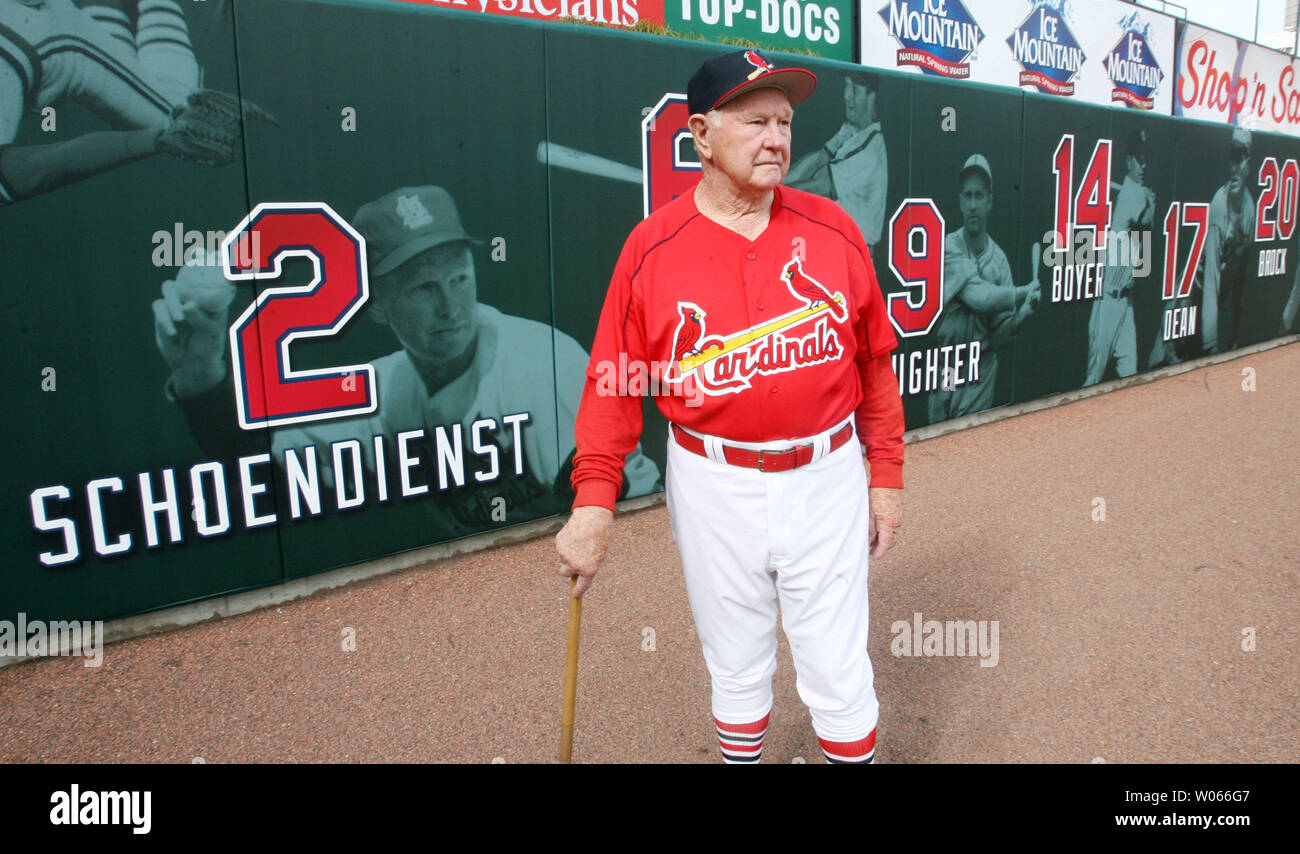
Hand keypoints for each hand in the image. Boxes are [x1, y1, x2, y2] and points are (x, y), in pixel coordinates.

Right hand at [152, 252, 236, 396]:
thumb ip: (201, 319)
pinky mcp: (163, 314)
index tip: (207, 248)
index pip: (210, 274)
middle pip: (186, 273)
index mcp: (211, 297)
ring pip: (169, 288)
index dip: (209, 258)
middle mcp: (193, 296)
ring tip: (180, 318)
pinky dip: (164, 319)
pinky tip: (172, 332)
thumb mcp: (211, 334)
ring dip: (172, 301)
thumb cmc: (209, 346)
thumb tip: (188, 304)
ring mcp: (177, 303)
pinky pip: (158, 307)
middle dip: (188, 266)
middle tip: (189, 265)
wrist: (192, 364)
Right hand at [556, 505, 613, 597]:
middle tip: (574, 560)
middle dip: (568, 569)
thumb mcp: (599, 554)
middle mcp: (575, 565)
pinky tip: (574, 535)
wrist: (593, 517)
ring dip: (568, 553)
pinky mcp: (559, 544)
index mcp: (589, 570)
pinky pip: (561, 548)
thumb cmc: (600, 535)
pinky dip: (566, 544)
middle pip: (565, 573)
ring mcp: (565, 555)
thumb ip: (589, 565)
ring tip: (579, 541)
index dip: (577, 592)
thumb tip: (578, 571)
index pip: (581, 586)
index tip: (575, 594)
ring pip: (563, 558)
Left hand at [867, 487, 901, 558]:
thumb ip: (870, 528)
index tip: (874, 557)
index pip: (886, 544)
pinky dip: (886, 532)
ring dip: (884, 540)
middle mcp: (896, 522)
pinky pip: (893, 527)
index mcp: (889, 523)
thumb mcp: (869, 513)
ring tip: (873, 542)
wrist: (888, 479)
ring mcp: (898, 517)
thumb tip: (870, 540)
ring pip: (892, 534)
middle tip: (871, 551)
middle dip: (882, 548)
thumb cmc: (876, 493)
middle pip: (891, 541)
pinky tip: (878, 531)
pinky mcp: (898, 512)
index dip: (880, 552)